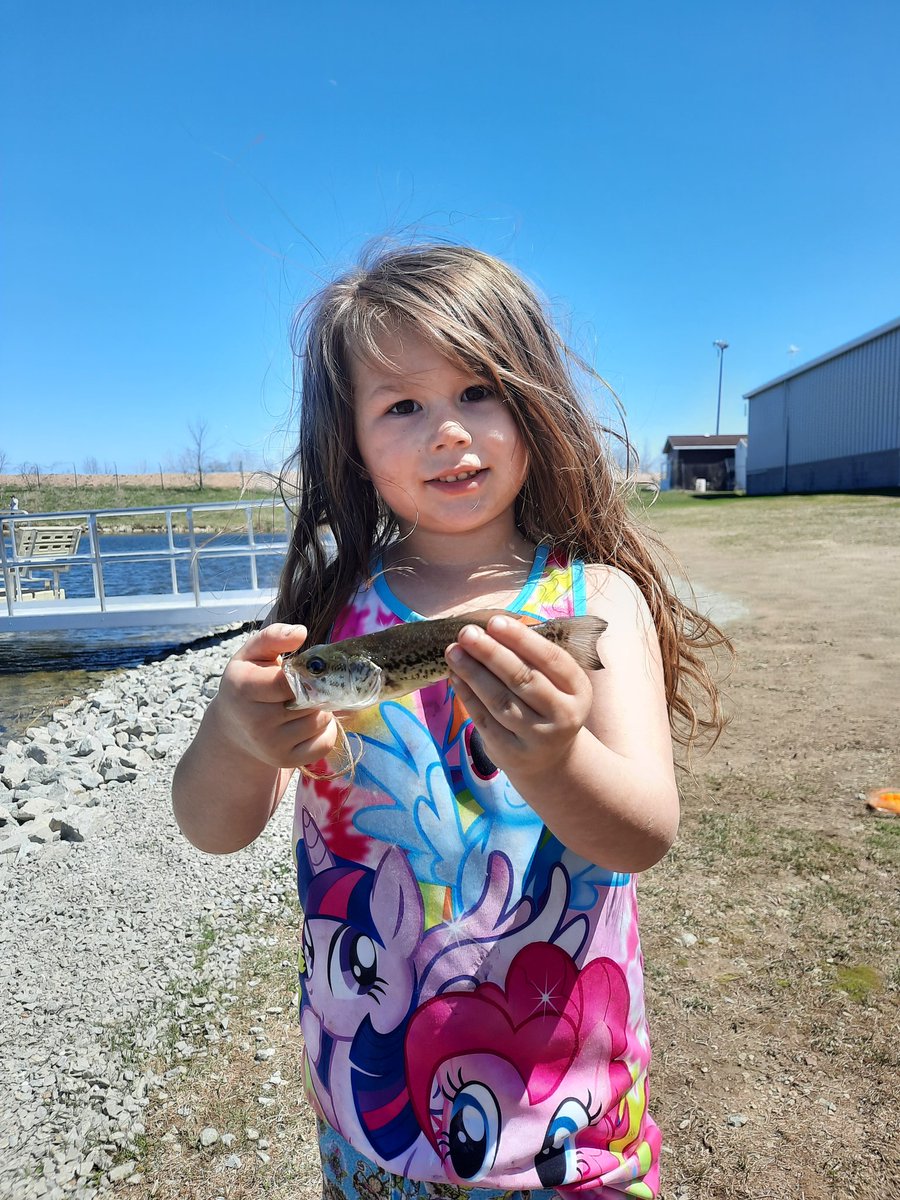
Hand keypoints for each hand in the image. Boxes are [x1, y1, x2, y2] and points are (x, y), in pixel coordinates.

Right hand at [210, 623, 339, 768]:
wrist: (233, 728)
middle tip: (308, 686)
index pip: (289, 681)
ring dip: (321, 709)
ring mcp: (271, 745)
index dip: (305, 674)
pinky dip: (326, 731)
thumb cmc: (247, 682)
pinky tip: (312, 721)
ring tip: (306, 703)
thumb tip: (301, 633)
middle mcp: (256, 721)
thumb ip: (273, 637)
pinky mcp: (285, 760)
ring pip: (320, 721)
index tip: (305, 670)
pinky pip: (324, 744)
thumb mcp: (252, 654)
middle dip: (316, 690)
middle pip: (310, 701)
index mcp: (244, 689)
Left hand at [445, 615, 593, 779]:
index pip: (551, 659)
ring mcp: (537, 737)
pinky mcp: (511, 752)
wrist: (551, 760)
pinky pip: (484, 719)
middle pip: (523, 679)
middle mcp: (563, 715)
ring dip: (473, 673)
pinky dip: (467, 695)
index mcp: (578, 690)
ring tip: (453, 651)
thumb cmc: (548, 705)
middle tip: (466, 633)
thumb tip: (493, 626)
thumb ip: (533, 658)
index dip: (522, 639)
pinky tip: (455, 676)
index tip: (494, 622)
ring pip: (500, 700)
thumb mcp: (556, 684)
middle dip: (491, 653)